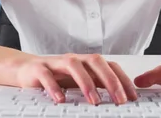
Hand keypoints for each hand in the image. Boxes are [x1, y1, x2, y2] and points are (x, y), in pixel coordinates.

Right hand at [14, 53, 138, 104]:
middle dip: (110, 80)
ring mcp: (57, 62)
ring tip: (94, 101)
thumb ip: (97, 86)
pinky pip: (47, 75)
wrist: (27, 70)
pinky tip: (61, 100)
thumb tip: (119, 99)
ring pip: (74, 65)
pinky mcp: (39, 68)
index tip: (133, 97)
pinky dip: (55, 87)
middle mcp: (75, 59)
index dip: (122, 79)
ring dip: (86, 83)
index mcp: (87, 63)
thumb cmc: (57, 77)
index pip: (110, 65)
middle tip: (120, 99)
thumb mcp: (80, 82)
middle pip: (96, 62)